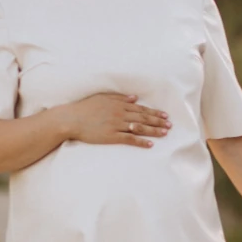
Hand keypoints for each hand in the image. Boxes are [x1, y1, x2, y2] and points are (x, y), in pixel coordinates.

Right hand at [52, 93, 170, 147]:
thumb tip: (135, 98)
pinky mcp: (111, 136)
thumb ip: (119, 98)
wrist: (71, 119)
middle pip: (143, 118)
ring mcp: (116, 125)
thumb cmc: (85, 108)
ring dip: (153, 130)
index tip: (165, 115)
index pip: (141, 109)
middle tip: (170, 125)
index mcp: (119, 104)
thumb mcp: (102, 98)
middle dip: (158, 121)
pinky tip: (150, 144)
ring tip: (165, 133)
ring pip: (139, 128)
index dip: (154, 112)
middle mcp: (120, 114)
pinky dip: (141, 141)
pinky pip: (129, 139)